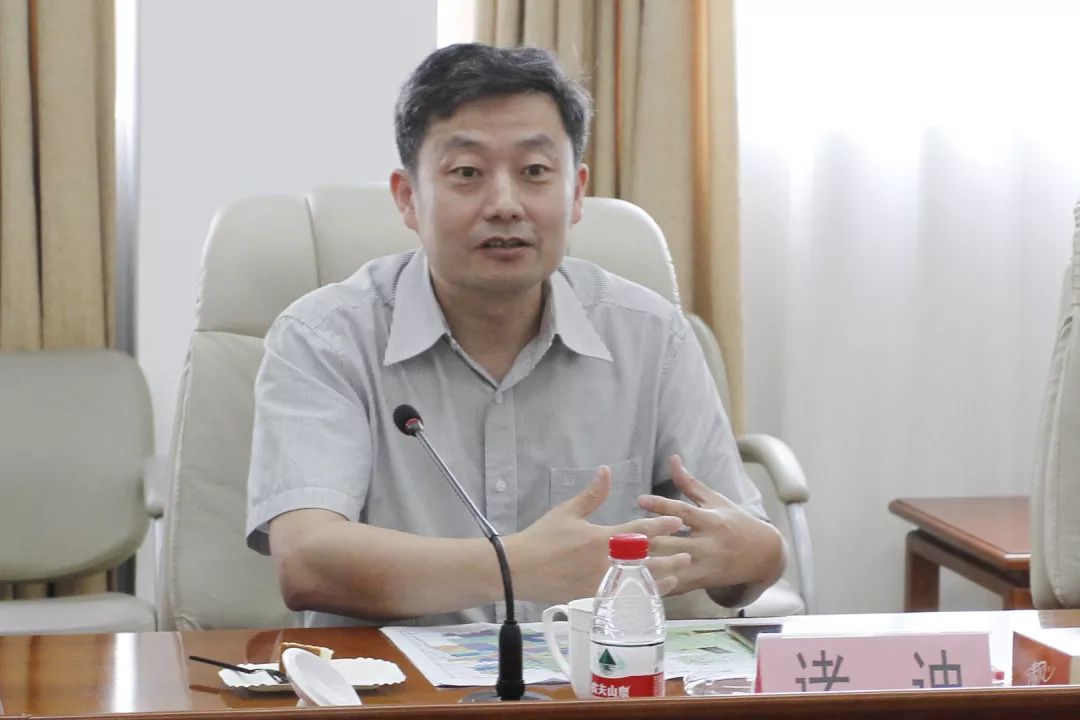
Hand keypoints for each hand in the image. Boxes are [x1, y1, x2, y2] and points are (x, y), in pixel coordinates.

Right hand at [506, 466, 689, 604]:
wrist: (518, 569)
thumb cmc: (541, 537)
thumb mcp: (567, 511)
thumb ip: (592, 494)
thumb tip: (607, 471)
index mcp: (602, 538)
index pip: (639, 531)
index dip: (662, 525)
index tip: (679, 521)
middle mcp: (605, 562)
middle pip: (647, 561)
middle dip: (669, 557)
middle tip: (687, 553)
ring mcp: (600, 584)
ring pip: (639, 583)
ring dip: (660, 579)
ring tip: (676, 576)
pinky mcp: (593, 599)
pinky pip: (623, 600)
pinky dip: (639, 598)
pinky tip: (649, 596)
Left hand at [637, 455, 783, 600]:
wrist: (764, 555)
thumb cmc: (736, 523)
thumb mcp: (716, 501)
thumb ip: (690, 483)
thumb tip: (672, 458)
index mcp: (710, 520)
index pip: (683, 511)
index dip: (662, 505)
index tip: (639, 500)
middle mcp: (708, 543)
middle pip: (673, 542)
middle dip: (647, 541)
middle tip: (620, 537)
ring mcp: (705, 565)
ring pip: (673, 566)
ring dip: (650, 565)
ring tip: (623, 563)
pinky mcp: (703, 582)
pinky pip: (678, 586)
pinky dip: (660, 585)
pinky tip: (639, 585)